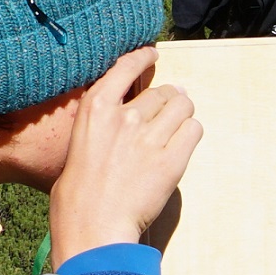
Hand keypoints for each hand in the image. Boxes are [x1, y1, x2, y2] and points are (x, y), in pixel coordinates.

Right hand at [51, 46, 201, 258]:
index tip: (153, 53)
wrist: (92, 221)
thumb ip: (108, 119)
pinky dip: (190, 134)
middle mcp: (125, 115)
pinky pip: (194, 130)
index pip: (126, 67)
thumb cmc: (81, 188)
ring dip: (182, 116)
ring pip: (183, 106)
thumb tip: (141, 106)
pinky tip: (180, 145)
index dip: (143, 58)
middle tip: (166, 116)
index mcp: (96, 106)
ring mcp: (149, 137)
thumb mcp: (82, 139)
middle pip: (164, 92)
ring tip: (175, 130)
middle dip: (169, 101)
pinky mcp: (171, 159)